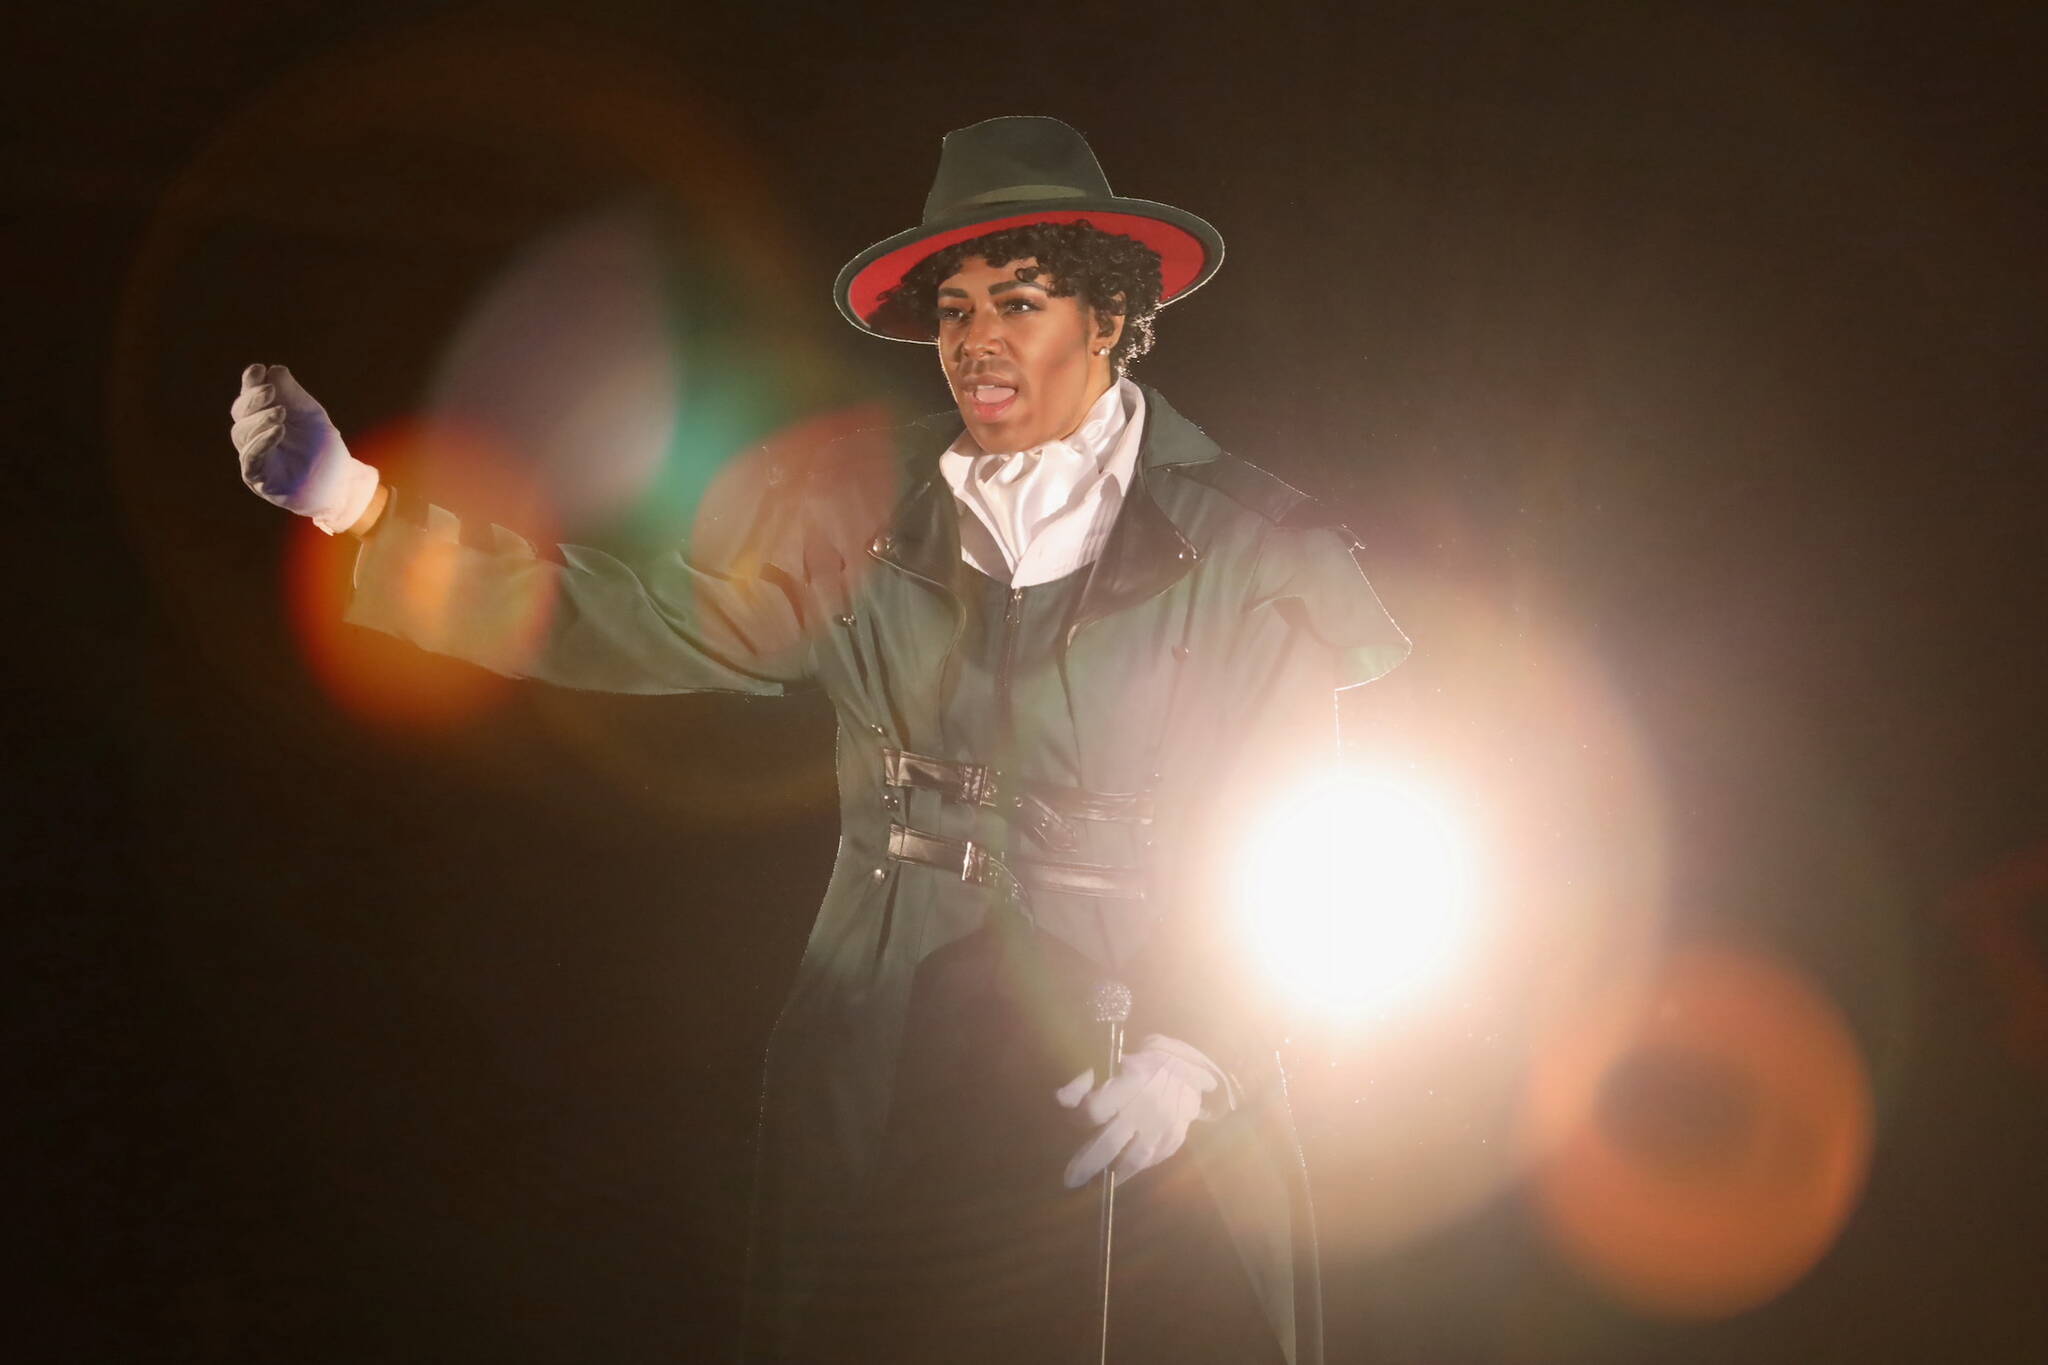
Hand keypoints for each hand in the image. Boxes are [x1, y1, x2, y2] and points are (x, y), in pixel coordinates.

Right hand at [230, 364, 379, 533]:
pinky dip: (262, 441)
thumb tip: (275, 370)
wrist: (340, 483)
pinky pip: (251, 457)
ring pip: (243, 433)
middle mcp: (253, 436)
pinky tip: (278, 430)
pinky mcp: (258, 478)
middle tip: (271, 390)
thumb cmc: (323, 449)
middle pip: (240, 413)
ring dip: (260, 419)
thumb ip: (294, 395)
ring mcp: (253, 457)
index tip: (259, 369)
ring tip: (281, 412)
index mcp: (264, 418)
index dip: (251, 383)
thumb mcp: (312, 416)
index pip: (249, 397)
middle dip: (254, 399)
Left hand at [1055, 1034, 1224, 1187]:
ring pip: (1134, 1159)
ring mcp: (1163, 1127)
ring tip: (1098, 1185)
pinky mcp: (1176, 1137)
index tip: (1075, 1121)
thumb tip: (1060, 1099)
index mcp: (1128, 1084)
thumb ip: (1085, 1081)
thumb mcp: (1114, 1059)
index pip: (1094, 1110)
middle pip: (1109, 1143)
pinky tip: (1126, 1169)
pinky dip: (1139, 1167)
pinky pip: (1155, 1159)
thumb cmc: (1146, 1060)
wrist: (1191, 1066)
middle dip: (1087, 1164)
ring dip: (1114, 1174)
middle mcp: (1145, 1109)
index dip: (1078, 1118)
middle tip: (1071, 1180)